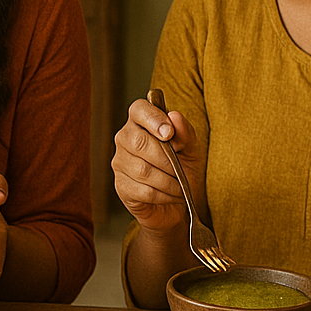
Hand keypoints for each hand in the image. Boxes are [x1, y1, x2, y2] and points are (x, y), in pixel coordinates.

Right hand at [112, 98, 204, 232]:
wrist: (178, 201)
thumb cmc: (182, 168)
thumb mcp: (191, 149)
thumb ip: (185, 133)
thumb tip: (174, 117)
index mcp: (141, 121)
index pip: (139, 109)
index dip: (153, 119)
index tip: (169, 133)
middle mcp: (125, 138)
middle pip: (139, 142)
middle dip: (166, 159)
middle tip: (180, 169)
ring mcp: (120, 162)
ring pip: (142, 170)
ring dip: (168, 181)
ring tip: (180, 186)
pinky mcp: (121, 186)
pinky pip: (143, 190)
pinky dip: (163, 195)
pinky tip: (170, 195)